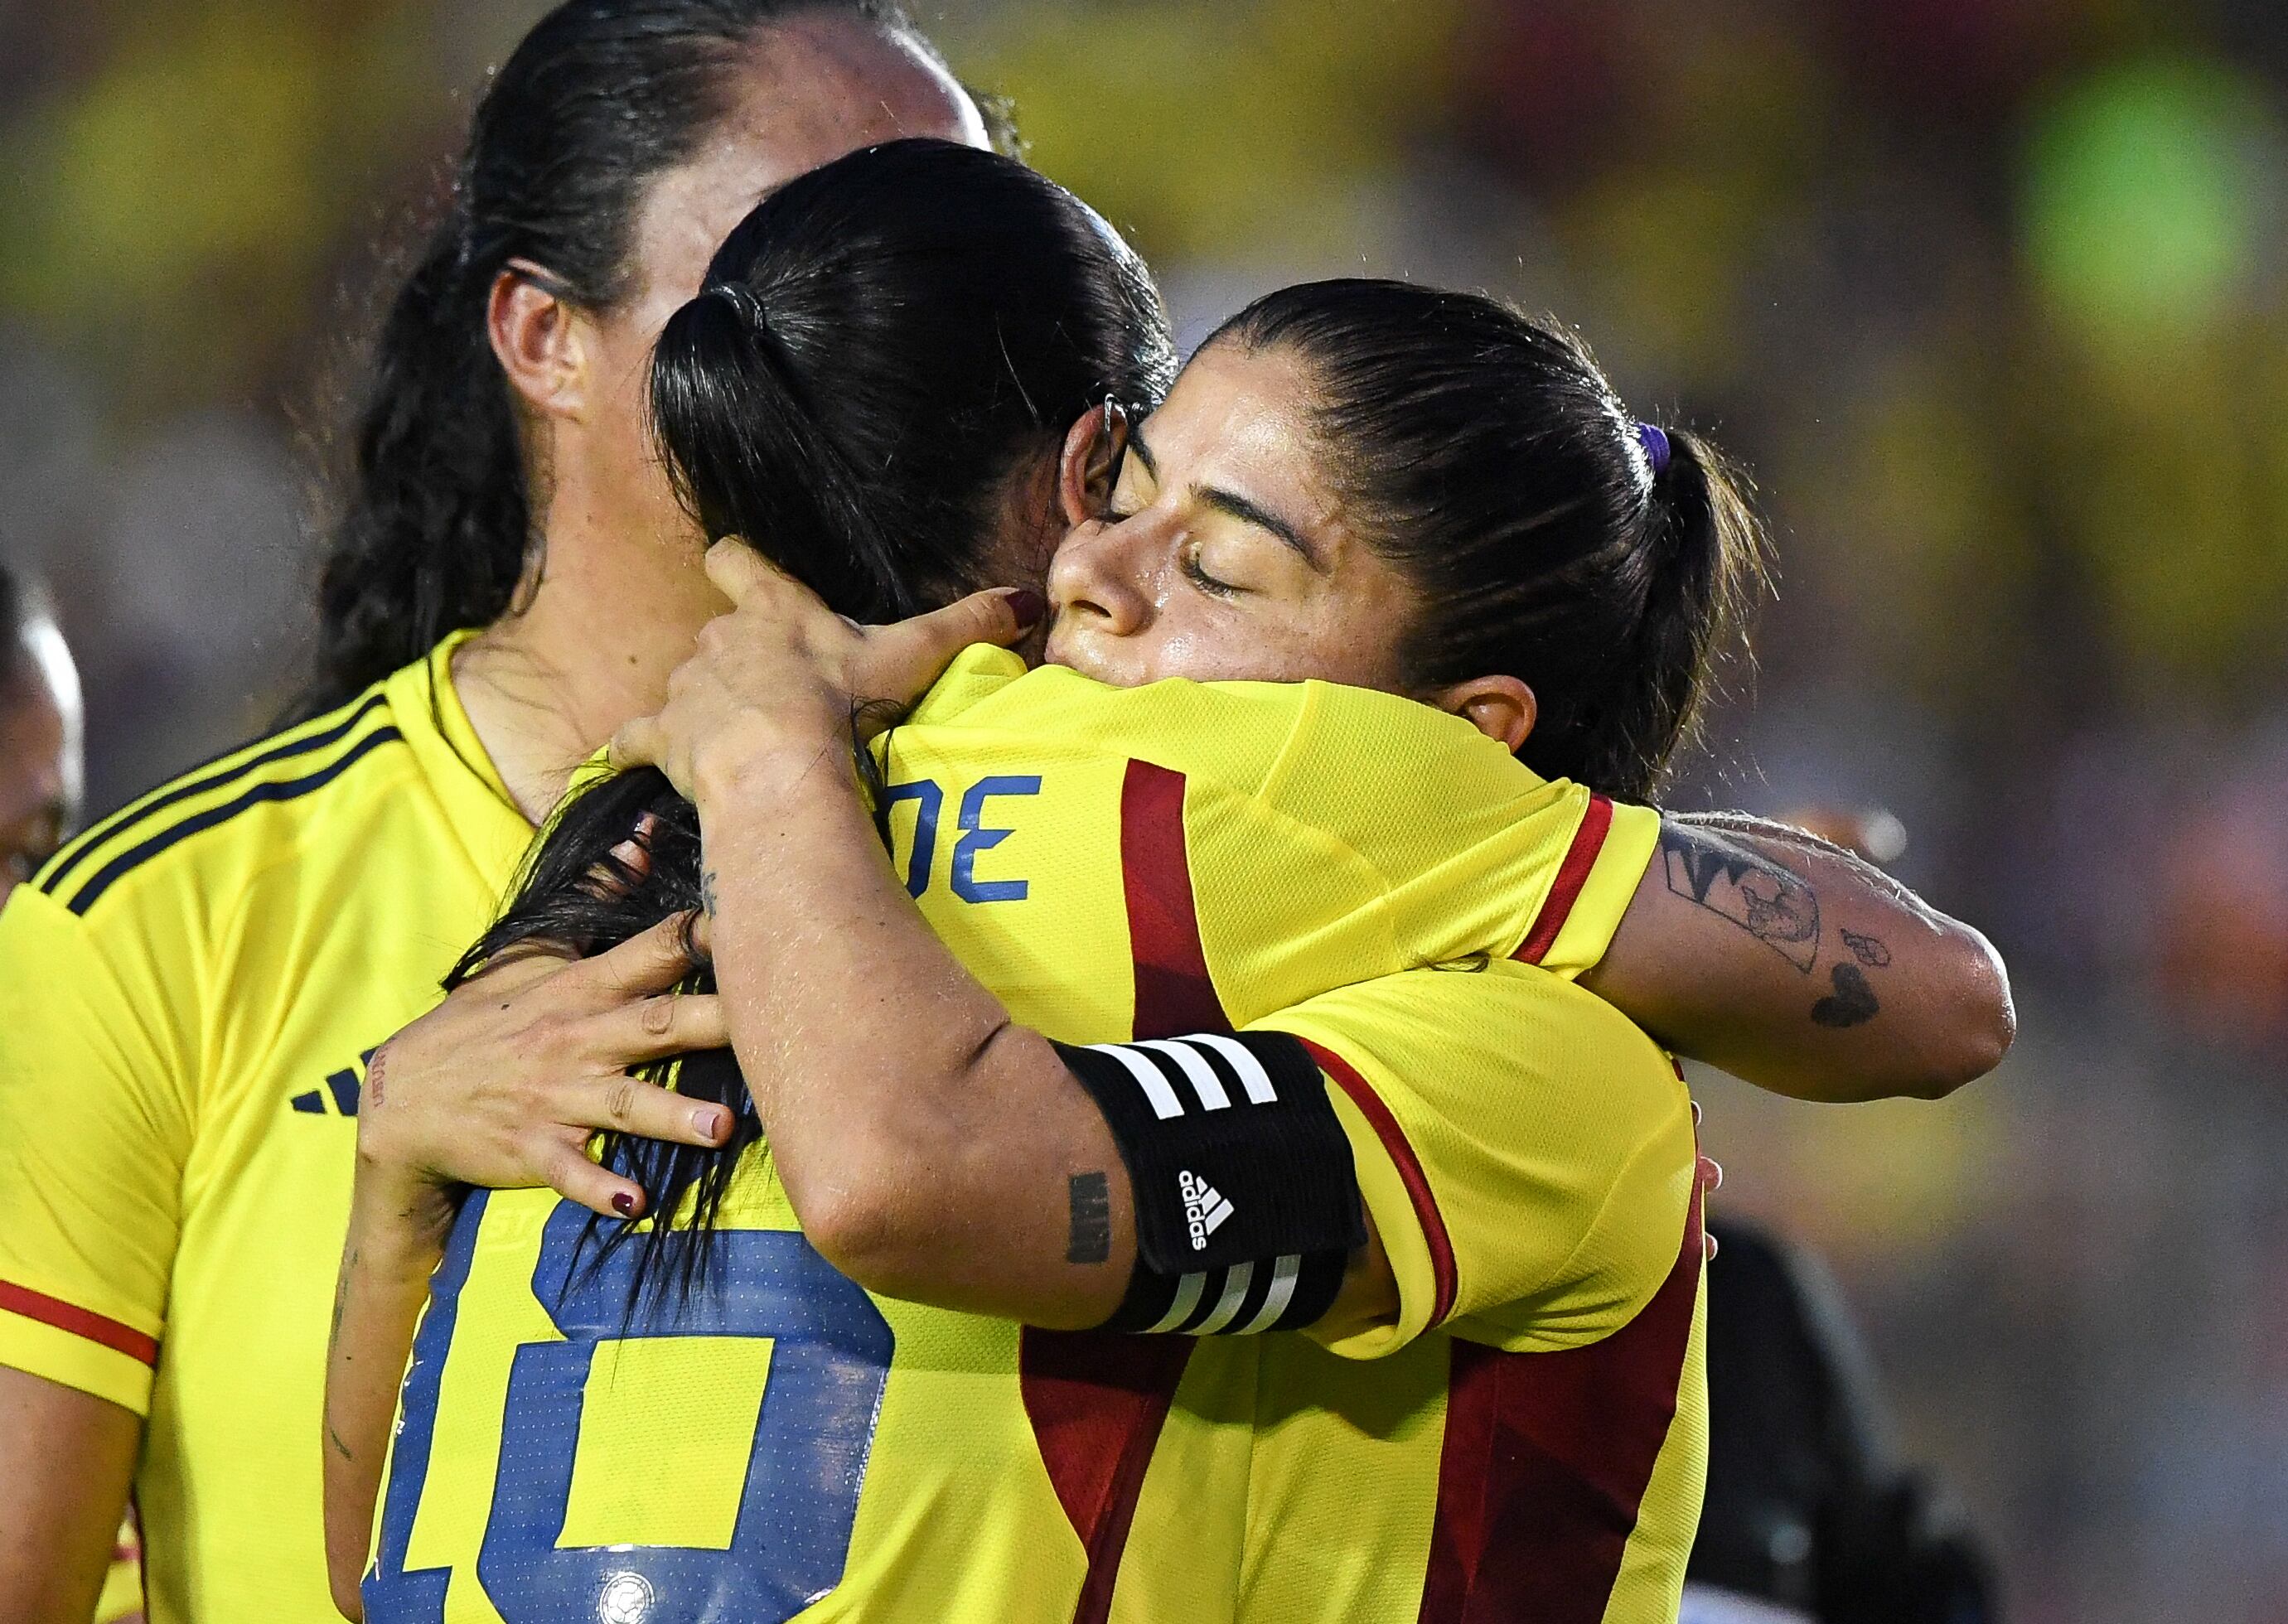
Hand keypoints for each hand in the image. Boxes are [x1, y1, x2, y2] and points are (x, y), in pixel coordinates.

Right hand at [354, 915, 733, 1224]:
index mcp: (581, 988)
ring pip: (624, 1104)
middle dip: (711, 1024)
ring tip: (721, 1128)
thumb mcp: (531, 955)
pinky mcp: (534, 1150)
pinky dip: (600, 1188)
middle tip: (770, 1029)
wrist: (403, 1100)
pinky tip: (633, 1204)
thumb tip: (643, 839)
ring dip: (671, 1116)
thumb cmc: (483, 1023)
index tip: (753, 924)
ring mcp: (555, 1097)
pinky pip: (572, 1171)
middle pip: (654, 1025)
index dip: (696, 938)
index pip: (647, 954)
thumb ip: (595, 899)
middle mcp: (576, 1039)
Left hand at [609, 541, 1043, 804]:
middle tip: (776, 697)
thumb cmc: (842, 702)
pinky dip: (639, 751)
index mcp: (772, 611)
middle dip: (737, 662)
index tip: (740, 574)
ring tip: (737, 747)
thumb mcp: (911, 656)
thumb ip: (966, 624)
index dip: (736, 567)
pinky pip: (636, 740)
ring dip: (706, 711)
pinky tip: (638, 766)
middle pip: (715, 635)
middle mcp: (719, 641)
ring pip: (687, 688)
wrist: (779, 764)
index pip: (734, 561)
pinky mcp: (663, 738)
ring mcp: (686, 689)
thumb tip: (1024, 599)